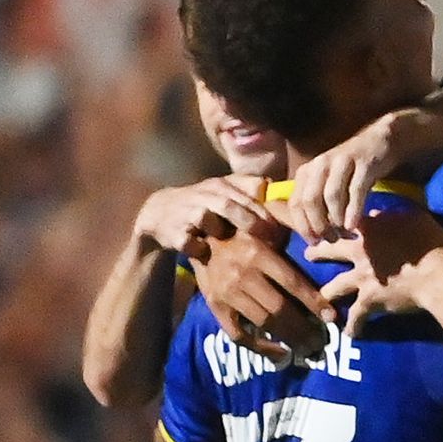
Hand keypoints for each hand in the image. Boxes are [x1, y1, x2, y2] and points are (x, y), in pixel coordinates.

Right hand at [133, 176, 270, 255]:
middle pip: (230, 205)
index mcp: (222, 186)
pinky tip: (207, 254)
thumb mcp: (225, 192)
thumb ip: (251, 191)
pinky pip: (187, 241)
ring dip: (220, 231)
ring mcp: (186, 213)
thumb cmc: (203, 204)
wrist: (159, 213)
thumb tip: (279, 194)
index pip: (248, 193)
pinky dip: (197, 248)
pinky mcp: (173, 232)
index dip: (267, 211)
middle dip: (251, 223)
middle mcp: (204, 196)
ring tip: (236, 248)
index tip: (283, 229)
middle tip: (271, 241)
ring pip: (205, 217)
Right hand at [185, 219, 329, 360]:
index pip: (292, 282)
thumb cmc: (244, 226)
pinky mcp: (215, 305)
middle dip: (305, 329)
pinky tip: (280, 352)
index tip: (331, 318)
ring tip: (308, 349)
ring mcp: (227, 293)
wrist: (198, 233)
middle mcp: (241, 275)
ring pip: (263, 323)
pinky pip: (237, 334)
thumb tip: (325, 232)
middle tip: (323, 342)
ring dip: (288, 339)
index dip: (313, 302)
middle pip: (280, 309)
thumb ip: (294, 221)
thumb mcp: (268, 216)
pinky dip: (259, 347)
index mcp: (258, 253)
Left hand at [290, 108, 423, 239]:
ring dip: (336, 220)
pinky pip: (356, 190)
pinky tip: (353, 225)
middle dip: (319, 225)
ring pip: (331, 196)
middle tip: (330, 240)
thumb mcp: (328, 181)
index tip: (314, 242)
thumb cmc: (353, 170)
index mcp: (307, 171)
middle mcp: (320, 165)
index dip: (303, 225)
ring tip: (344, 235)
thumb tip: (311, 233)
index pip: (296, 203)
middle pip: (310, 200)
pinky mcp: (363, 164)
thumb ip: (316, 201)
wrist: (380, 142)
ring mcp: (341, 163)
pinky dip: (353, 210)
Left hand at [308, 209, 442, 324]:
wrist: (438, 274)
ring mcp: (361, 278)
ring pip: (335, 287)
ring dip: (326, 294)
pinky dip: (353, 326)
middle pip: (329, 251)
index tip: (326, 224)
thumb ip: (392, 214)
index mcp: (369, 229)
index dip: (333, 222)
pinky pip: (356, 316)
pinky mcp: (369, 300)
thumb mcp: (414, 218)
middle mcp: (359, 252)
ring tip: (321, 300)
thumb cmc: (431, 243)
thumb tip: (375, 211)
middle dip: (316, 253)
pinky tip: (350, 334)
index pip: (343, 221)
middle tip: (307, 255)